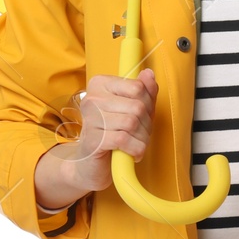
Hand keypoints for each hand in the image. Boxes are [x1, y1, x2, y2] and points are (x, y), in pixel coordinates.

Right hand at [34, 69, 157, 211]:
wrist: (91, 164)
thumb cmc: (114, 133)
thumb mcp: (134, 109)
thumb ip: (144, 91)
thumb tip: (149, 73)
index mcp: (100, 84)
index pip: (138, 87)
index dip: (147, 105)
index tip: (142, 117)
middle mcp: (92, 98)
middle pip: (137, 106)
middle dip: (146, 125)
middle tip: (139, 134)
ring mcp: (90, 118)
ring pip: (132, 123)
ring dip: (142, 139)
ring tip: (135, 144)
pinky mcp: (93, 139)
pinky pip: (124, 139)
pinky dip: (135, 149)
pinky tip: (131, 153)